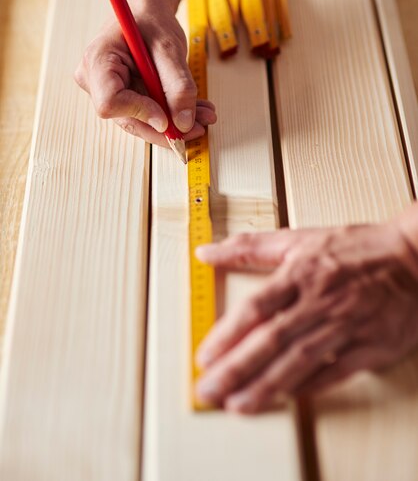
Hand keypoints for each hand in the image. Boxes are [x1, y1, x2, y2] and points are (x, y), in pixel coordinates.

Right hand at [75, 0, 215, 145]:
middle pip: (127, 119)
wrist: (147, 12)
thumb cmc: (151, 20)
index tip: (168, 117)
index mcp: (98, 60)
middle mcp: (95, 80)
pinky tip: (195, 112)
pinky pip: (147, 115)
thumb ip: (178, 86)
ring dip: (174, 123)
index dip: (140, 113)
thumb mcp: (170, 48)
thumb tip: (184, 123)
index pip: (110, 102)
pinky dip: (172, 115)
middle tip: (199, 127)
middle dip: (165, 127)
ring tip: (204, 116)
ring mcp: (106, 92)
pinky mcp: (123, 98)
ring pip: (140, 121)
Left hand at [194, 219, 417, 413]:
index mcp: (302, 272)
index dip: (228, 334)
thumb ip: (250, 246)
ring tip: (237, 405)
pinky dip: (310, 386)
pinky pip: (336, 372)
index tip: (204, 356)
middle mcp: (322, 300)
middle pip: (273, 340)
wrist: (415, 258)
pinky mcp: (372, 346)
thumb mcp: (300, 238)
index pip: (257, 307)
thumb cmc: (356, 247)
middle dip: (237, 369)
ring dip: (266, 386)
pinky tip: (285, 397)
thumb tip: (206, 252)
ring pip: (301, 361)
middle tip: (209, 390)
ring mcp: (348, 325)